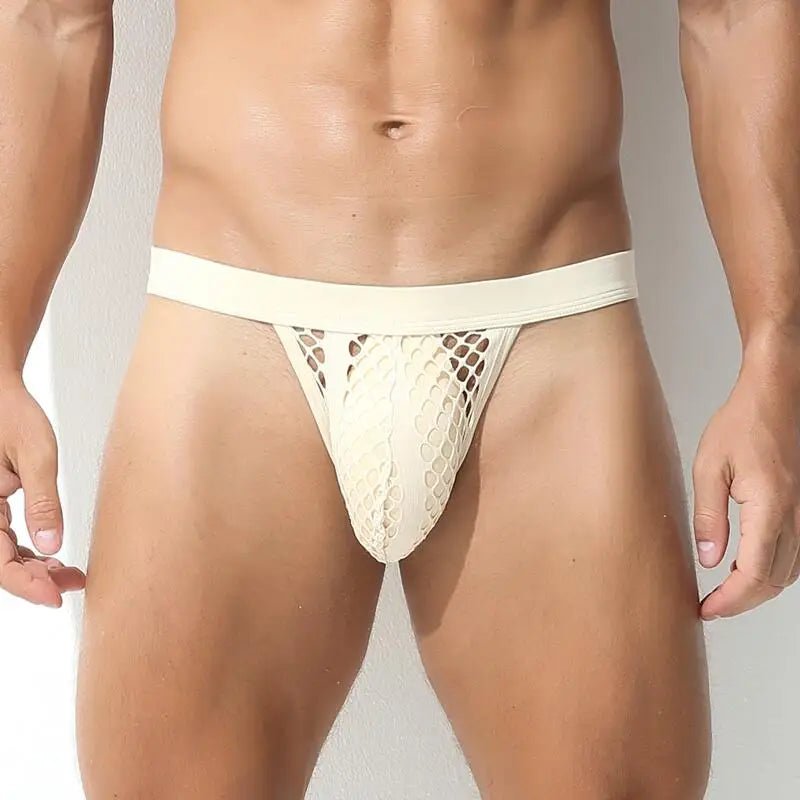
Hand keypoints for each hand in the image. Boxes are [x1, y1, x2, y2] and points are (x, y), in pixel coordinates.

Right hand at [0, 373, 84, 606]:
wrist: (1, 394)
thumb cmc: (12, 416)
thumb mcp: (36, 457)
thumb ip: (43, 502)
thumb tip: (52, 546)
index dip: (26, 585)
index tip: (56, 596)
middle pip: (0, 563)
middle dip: (35, 580)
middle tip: (73, 584)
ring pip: (3, 555)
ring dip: (35, 570)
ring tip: (70, 575)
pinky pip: (5, 540)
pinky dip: (30, 553)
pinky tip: (54, 558)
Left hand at [692, 338, 799, 619]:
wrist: (776, 396)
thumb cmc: (742, 423)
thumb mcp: (709, 468)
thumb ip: (708, 516)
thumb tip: (709, 560)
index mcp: (770, 508)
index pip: (753, 574)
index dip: (730, 600)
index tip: (706, 609)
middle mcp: (795, 516)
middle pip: (774, 581)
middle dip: (742, 602)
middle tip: (711, 607)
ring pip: (788, 571)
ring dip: (758, 589)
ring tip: (724, 593)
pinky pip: (795, 552)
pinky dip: (772, 570)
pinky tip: (749, 568)